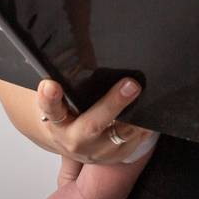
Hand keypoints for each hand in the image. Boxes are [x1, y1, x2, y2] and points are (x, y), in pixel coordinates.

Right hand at [34, 77, 155, 165]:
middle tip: (131, 85)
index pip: (51, 108)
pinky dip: (144, 127)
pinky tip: (149, 111)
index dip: (49, 97)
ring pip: (120, 135)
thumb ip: (67, 82)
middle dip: (113, 104)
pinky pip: (135, 141)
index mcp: (56, 122)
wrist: (69, 142)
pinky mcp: (115, 157)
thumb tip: (81, 41)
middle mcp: (75, 139)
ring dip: (135, 117)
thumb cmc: (66, 114)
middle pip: (93, 124)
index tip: (50, 85)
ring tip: (146, 96)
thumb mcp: (61, 99)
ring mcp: (97, 151)